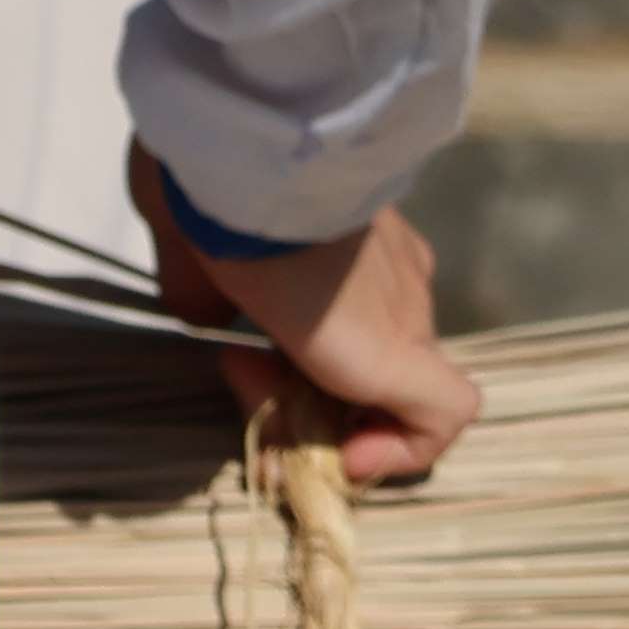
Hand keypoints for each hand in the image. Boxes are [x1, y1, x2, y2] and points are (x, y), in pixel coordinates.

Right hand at [136, 151, 482, 485]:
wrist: (244, 171)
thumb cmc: (209, 188)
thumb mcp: (190, 236)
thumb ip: (204, 285)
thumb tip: (209, 316)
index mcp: (349, 244)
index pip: (339, 320)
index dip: (289, 356)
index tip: (235, 361)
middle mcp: (392, 277)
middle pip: (361, 360)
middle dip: (300, 393)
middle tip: (240, 382)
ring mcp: (405, 316)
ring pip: (388, 392)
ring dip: (326, 423)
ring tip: (267, 414)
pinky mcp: (407, 358)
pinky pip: (438, 419)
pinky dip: (400, 450)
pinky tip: (348, 457)